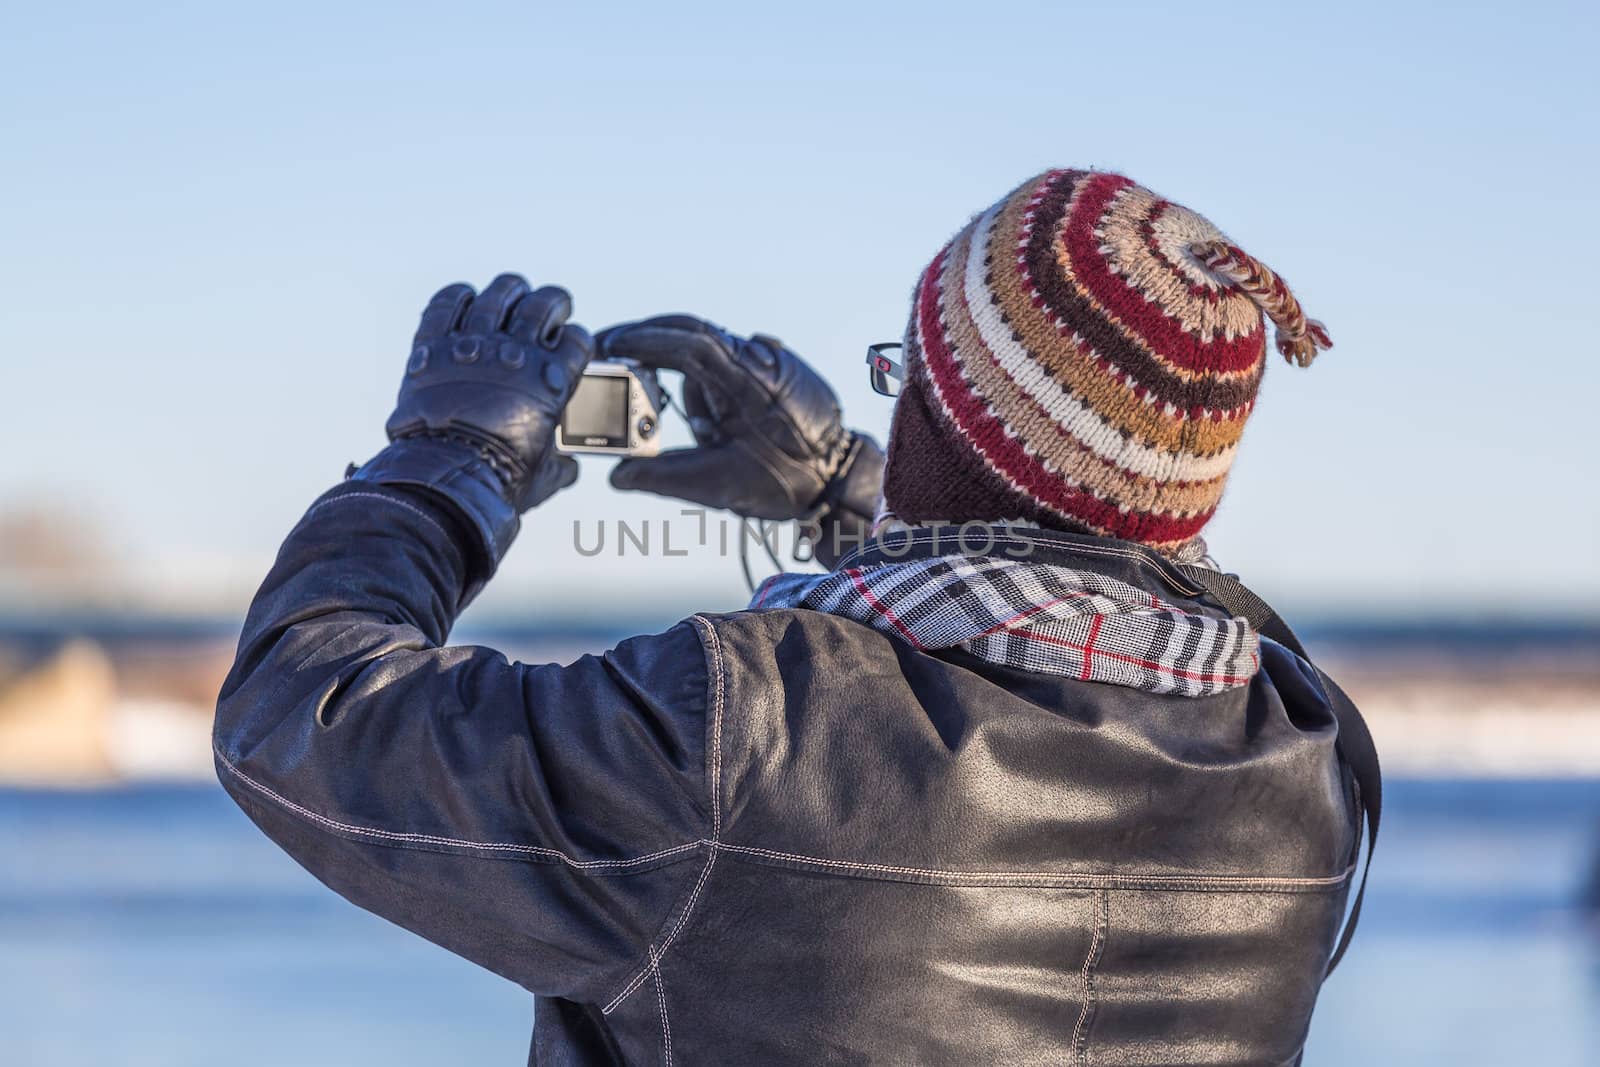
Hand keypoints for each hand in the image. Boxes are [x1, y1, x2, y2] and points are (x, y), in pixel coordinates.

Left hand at [386, 274, 593, 509]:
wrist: (446, 474)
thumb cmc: (499, 478)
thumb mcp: (544, 472)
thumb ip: (559, 463)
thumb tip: (567, 468)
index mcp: (550, 379)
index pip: (577, 339)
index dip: (576, 340)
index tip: (570, 345)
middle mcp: (517, 352)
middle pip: (545, 304)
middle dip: (554, 302)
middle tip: (553, 307)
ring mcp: (475, 344)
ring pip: (500, 294)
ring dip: (511, 290)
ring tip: (514, 291)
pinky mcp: (435, 345)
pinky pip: (446, 304)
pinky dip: (457, 296)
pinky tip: (465, 297)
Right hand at [596, 315, 865, 520]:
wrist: (842, 479)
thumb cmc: (787, 482)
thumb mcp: (720, 484)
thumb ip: (664, 477)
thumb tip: (617, 475)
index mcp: (748, 382)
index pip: (689, 343)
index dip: (646, 340)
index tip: (610, 343)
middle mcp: (762, 360)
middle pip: (694, 333)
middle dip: (650, 340)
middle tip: (613, 352)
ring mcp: (773, 359)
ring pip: (711, 353)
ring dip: (691, 382)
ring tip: (707, 436)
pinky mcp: (779, 367)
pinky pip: (733, 364)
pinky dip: (713, 384)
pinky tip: (721, 424)